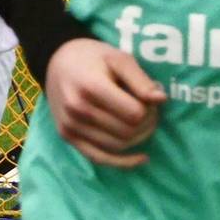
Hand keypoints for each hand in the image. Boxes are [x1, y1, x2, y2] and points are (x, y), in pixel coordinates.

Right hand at [43, 38, 164, 167]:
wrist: (58, 62)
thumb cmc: (93, 57)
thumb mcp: (119, 58)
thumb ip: (140, 80)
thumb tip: (161, 99)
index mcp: (92, 87)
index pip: (134, 114)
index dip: (150, 108)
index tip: (151, 98)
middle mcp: (78, 111)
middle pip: (127, 131)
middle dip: (147, 123)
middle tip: (150, 110)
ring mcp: (71, 127)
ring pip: (117, 146)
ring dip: (138, 138)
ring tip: (142, 122)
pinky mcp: (68, 137)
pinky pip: (99, 158)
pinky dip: (122, 162)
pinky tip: (141, 158)